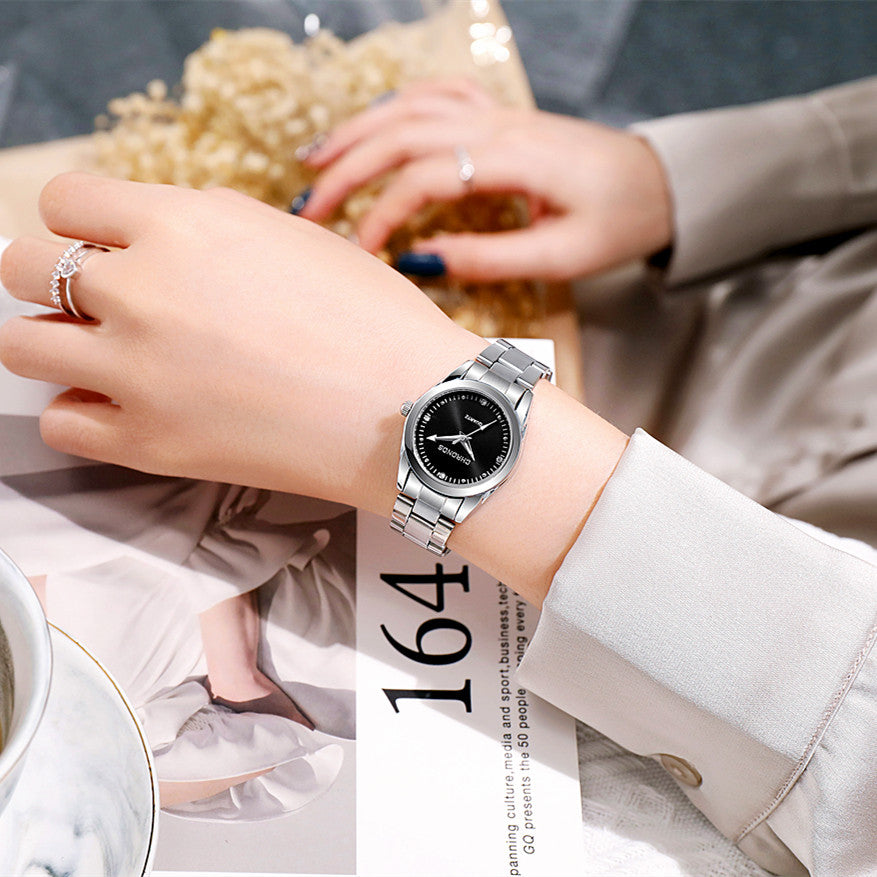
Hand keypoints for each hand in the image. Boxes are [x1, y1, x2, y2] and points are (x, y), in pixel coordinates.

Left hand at [0, 172, 627, 606]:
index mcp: (183, 224)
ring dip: (56, 342)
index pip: (67, 201)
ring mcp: (138, 373)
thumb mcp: (294, 237)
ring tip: (108, 354)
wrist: (413, 410)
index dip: (85, 222)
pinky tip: (128, 405)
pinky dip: (83, 410)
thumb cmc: (373, 321)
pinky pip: (60, 422)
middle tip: (100, 300)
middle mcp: (144, 292)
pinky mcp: (149, 445)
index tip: (106, 244)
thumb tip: (154, 229)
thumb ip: (205, 222)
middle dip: (55, 277)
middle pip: (23, 266)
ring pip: (21, 345)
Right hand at [300, 78, 672, 281]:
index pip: (426, 176)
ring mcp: (499, 113)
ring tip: (315, 160)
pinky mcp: (502, 115)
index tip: (361, 255)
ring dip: (359, 132)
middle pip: (402, 133)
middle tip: (309, 208)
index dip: (384, 215)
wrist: (659, 182)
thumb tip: (421, 262)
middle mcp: (498, 124)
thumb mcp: (562, 255)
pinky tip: (374, 123)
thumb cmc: (618, 220)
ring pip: (412, 107)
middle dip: (348, 170)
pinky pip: (438, 94)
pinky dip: (397, 106)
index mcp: (514, 159)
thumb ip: (490, 258)